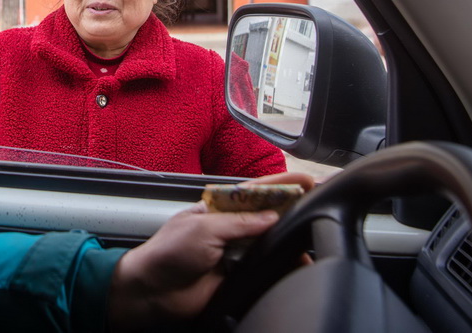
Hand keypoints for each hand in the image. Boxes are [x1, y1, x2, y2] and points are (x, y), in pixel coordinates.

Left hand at [107, 172, 314, 330]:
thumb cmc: (167, 252)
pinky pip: (265, 271)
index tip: (305, 182)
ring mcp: (236, 254)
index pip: (256, 193)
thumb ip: (239, 223)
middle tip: (318, 206)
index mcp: (220, 209)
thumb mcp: (204, 228)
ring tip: (311, 237)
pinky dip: (280, 268)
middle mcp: (231, 230)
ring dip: (289, 242)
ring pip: (270, 245)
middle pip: (269, 218)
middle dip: (292, 212)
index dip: (281, 187)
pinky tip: (296, 264)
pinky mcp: (238, 279)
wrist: (153, 291)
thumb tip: (271, 217)